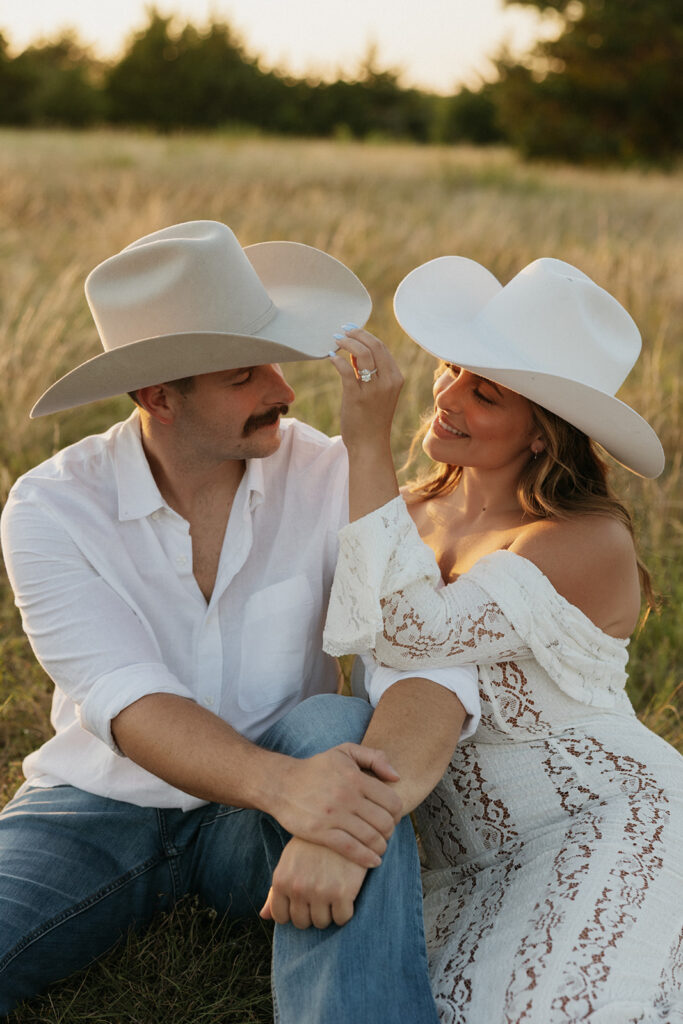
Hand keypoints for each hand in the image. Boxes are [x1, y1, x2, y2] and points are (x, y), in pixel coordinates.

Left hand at [260, 836, 367, 928]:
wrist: (342, 820)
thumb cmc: (313, 843)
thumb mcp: (290, 860)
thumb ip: (276, 890)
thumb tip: (263, 916)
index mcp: (282, 880)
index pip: (281, 917)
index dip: (293, 911)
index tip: (304, 901)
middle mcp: (298, 888)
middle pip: (302, 922)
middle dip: (311, 912)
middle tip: (321, 895)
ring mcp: (321, 891)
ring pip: (322, 922)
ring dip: (328, 913)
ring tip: (334, 893)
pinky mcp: (344, 892)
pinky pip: (342, 918)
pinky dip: (345, 911)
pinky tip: (347, 894)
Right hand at [272, 742, 401, 868]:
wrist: (281, 783)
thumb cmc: (316, 768)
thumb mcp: (344, 752)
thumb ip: (374, 757)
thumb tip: (397, 777)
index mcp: (356, 778)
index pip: (391, 801)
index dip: (397, 813)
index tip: (392, 818)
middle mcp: (347, 796)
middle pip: (384, 822)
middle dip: (390, 831)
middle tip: (385, 834)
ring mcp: (333, 815)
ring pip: (370, 838)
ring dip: (380, 847)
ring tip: (379, 847)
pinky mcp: (320, 832)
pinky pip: (351, 850)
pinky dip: (366, 858)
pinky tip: (373, 861)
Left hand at [328, 328, 403, 454]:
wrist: (370, 445)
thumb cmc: (372, 419)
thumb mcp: (377, 392)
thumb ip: (370, 372)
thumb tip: (355, 351)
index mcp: (396, 378)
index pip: (382, 348)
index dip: (366, 335)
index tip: (352, 330)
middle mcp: (388, 381)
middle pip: (374, 346)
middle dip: (357, 334)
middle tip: (342, 331)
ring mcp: (374, 389)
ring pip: (362, 354)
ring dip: (347, 343)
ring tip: (336, 340)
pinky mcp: (357, 397)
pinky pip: (346, 370)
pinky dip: (337, 360)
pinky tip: (331, 357)